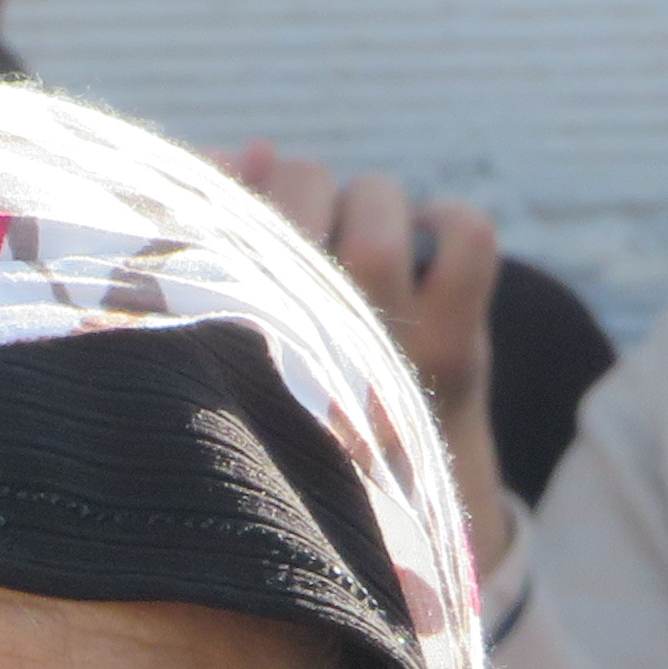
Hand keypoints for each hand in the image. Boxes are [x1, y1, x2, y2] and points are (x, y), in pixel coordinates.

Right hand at [224, 145, 521, 586]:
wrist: (378, 522)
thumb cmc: (286, 399)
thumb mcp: (227, 334)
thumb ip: (219, 237)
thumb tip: (250, 147)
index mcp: (229, 346)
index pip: (202, 232)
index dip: (216, 188)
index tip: (219, 205)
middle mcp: (303, 353)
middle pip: (292, 201)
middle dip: (290, 185)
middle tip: (295, 216)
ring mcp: (387, 350)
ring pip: (375, 206)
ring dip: (364, 199)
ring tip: (356, 236)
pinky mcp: (456, 349)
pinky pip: (465, 236)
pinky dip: (446, 220)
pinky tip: (422, 241)